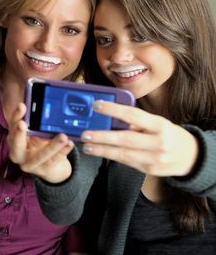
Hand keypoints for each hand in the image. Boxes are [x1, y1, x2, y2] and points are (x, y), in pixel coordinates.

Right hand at [7, 103, 73, 182]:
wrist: (50, 166)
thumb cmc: (41, 144)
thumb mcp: (38, 133)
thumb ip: (39, 122)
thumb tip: (50, 102)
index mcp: (14, 139)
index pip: (13, 125)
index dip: (16, 115)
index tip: (22, 106)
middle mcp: (17, 153)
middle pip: (16, 144)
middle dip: (19, 133)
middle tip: (23, 124)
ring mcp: (30, 164)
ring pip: (39, 156)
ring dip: (52, 146)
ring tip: (63, 137)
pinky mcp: (43, 170)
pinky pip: (54, 160)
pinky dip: (63, 151)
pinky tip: (70, 144)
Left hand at [81, 101, 198, 176]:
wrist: (190, 157)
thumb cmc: (170, 134)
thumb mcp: (158, 123)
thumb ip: (138, 122)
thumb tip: (112, 118)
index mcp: (159, 125)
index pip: (133, 115)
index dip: (114, 110)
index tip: (97, 105)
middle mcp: (158, 142)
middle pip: (125, 139)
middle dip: (102, 137)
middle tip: (85, 134)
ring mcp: (154, 159)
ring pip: (123, 154)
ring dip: (102, 150)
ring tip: (87, 146)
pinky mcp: (149, 171)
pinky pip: (127, 162)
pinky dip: (113, 157)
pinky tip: (101, 152)